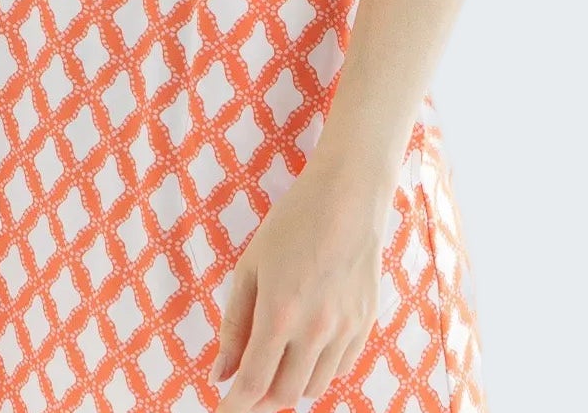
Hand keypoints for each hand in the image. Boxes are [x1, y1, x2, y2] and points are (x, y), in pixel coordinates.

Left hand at [209, 153, 395, 412]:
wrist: (348, 196)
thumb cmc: (293, 223)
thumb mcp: (250, 267)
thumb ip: (234, 325)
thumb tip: (221, 374)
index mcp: (280, 313)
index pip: (254, 384)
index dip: (234, 407)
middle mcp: (315, 330)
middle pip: (284, 394)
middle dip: (261, 397)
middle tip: (247, 383)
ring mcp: (345, 329)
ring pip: (314, 387)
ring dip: (290, 383)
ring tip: (278, 359)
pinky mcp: (366, 324)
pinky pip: (340, 368)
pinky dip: (319, 369)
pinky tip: (308, 345)